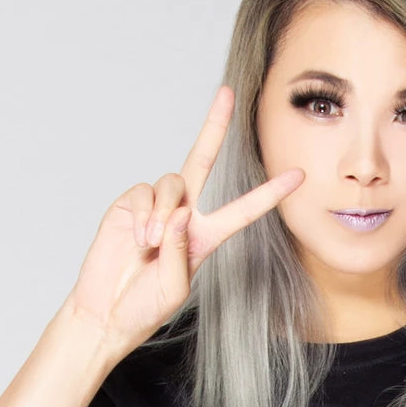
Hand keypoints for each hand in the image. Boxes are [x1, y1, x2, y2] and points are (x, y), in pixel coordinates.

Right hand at [64, 86, 303, 357]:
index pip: (243, 210)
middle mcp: (183, 216)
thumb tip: (178, 212)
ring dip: (163, 214)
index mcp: (205, 238)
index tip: (299, 176)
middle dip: (214, 126)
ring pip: (171, 183)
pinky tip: (138, 240)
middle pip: (203, 161)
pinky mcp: (128, 205)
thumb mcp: (175, 289)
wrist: (106, 313)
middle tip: (228, 93)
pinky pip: (143, 193)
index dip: (270, 193)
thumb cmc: (145, 308)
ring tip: (151, 245)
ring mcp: (155, 208)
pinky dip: (143, 215)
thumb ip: (181, 252)